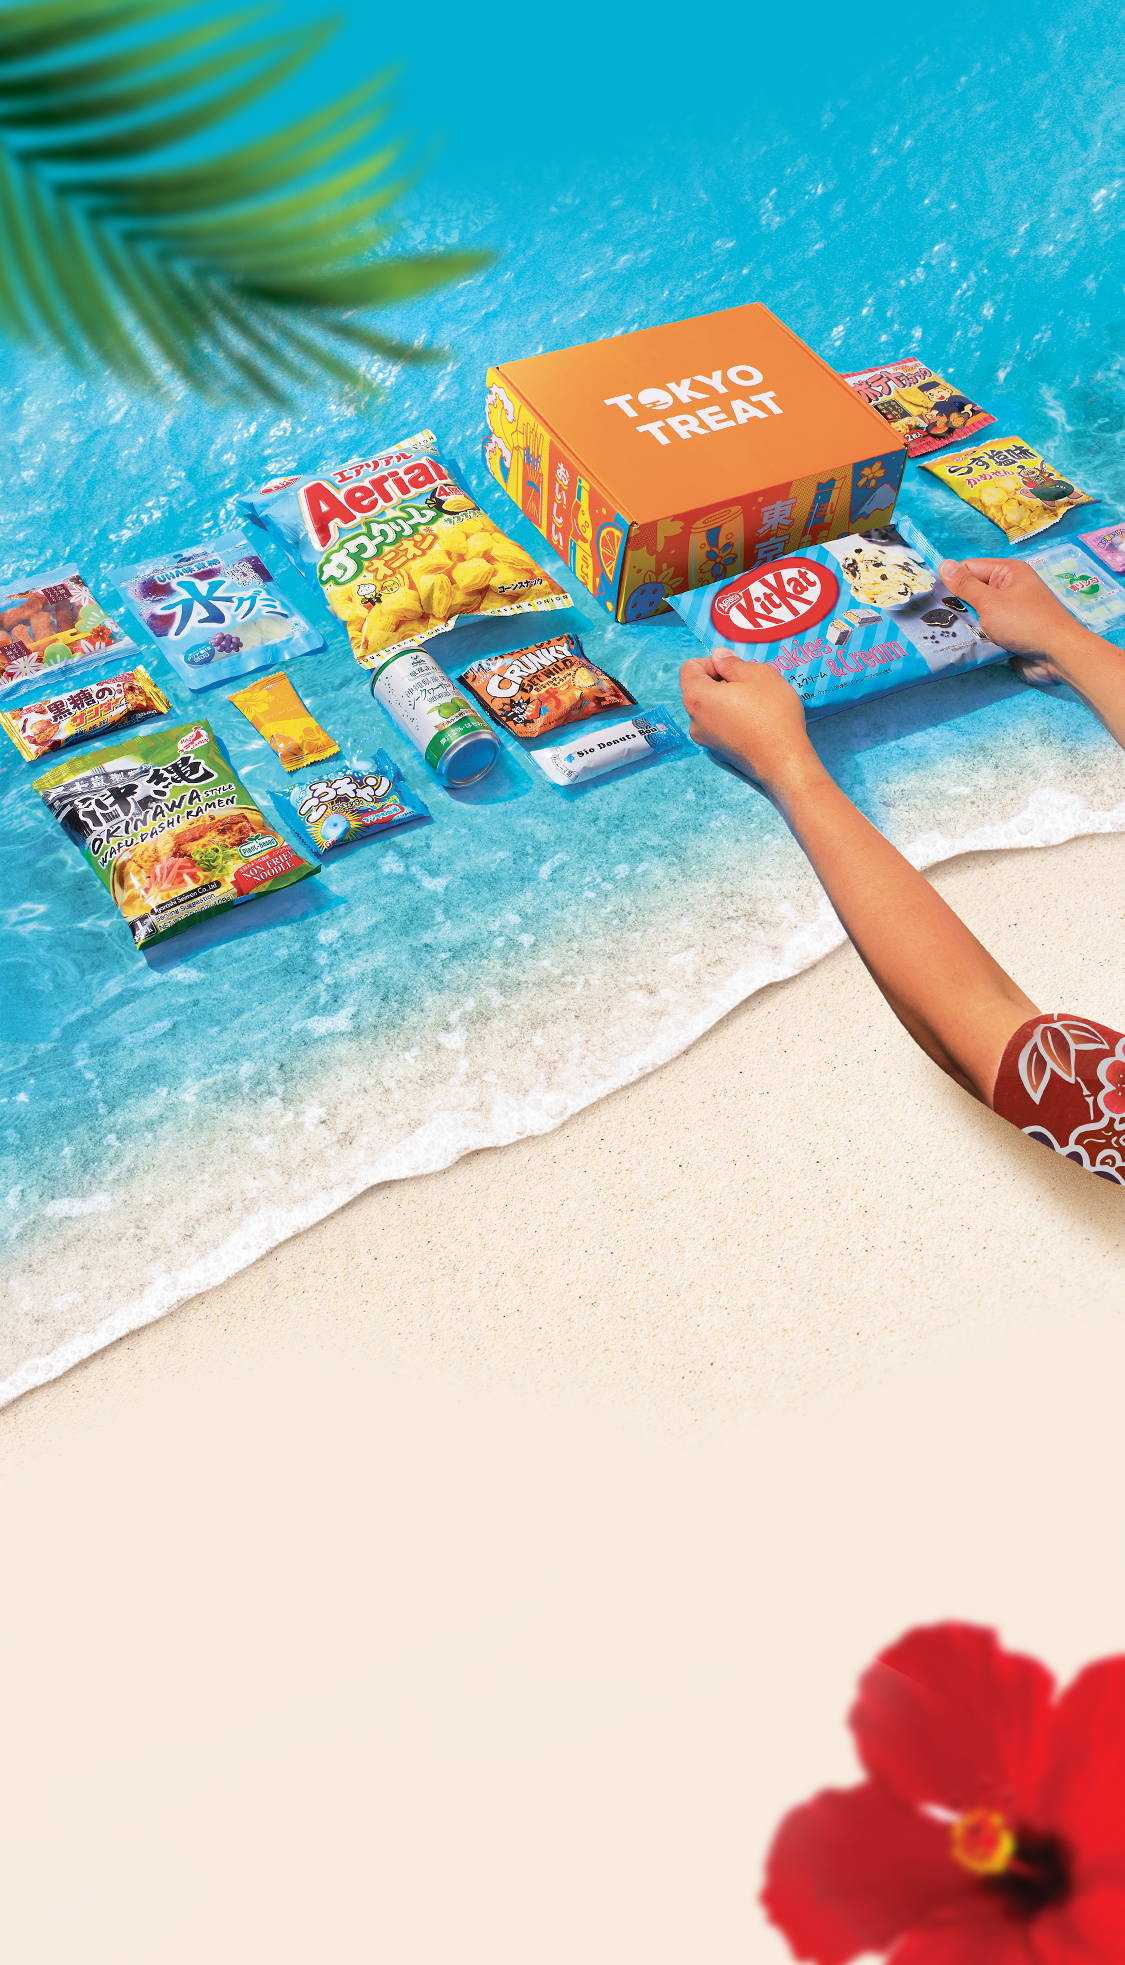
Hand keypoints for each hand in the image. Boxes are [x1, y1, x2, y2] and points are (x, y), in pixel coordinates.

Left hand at [678, 652, 819, 792]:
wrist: (784, 761)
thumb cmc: (772, 714)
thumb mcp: (757, 674)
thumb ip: (732, 663)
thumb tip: (718, 656)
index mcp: (696, 698)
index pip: (690, 668)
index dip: (712, 662)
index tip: (736, 670)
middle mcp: (693, 721)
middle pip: (699, 689)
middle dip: (722, 681)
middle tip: (750, 685)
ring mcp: (705, 739)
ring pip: (711, 708)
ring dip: (729, 699)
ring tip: (756, 704)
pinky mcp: (718, 752)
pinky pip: (720, 725)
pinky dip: (733, 717)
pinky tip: (756, 721)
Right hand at [941, 553, 1124, 752]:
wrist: (1059, 656)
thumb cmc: (1027, 624)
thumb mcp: (990, 602)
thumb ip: (965, 585)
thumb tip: (944, 564)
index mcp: (1008, 572)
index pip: (969, 568)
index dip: (951, 581)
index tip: (933, 598)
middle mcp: (1010, 588)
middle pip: (972, 591)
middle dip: (956, 604)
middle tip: (935, 618)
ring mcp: (1011, 611)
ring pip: (978, 613)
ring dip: (965, 623)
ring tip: (944, 632)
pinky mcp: (1011, 632)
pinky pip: (987, 630)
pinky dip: (976, 637)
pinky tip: (961, 644)